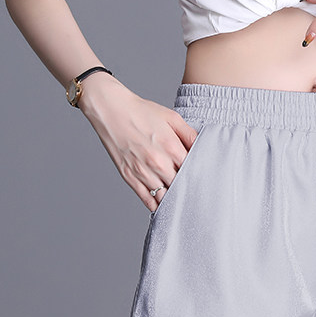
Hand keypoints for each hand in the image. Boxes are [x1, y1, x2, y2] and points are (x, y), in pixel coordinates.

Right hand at [77, 73, 197, 211]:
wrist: (111, 111)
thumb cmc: (142, 112)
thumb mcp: (171, 117)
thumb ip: (189, 134)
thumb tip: (202, 148)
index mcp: (171, 147)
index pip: (193, 170)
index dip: (199, 174)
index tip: (204, 176)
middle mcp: (158, 163)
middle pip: (180, 185)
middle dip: (187, 187)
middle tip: (195, 191)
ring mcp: (142, 172)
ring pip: (164, 196)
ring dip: (173, 198)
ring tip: (181, 200)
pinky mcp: (129, 177)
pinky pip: (146, 199)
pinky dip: (156, 205)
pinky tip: (163, 205)